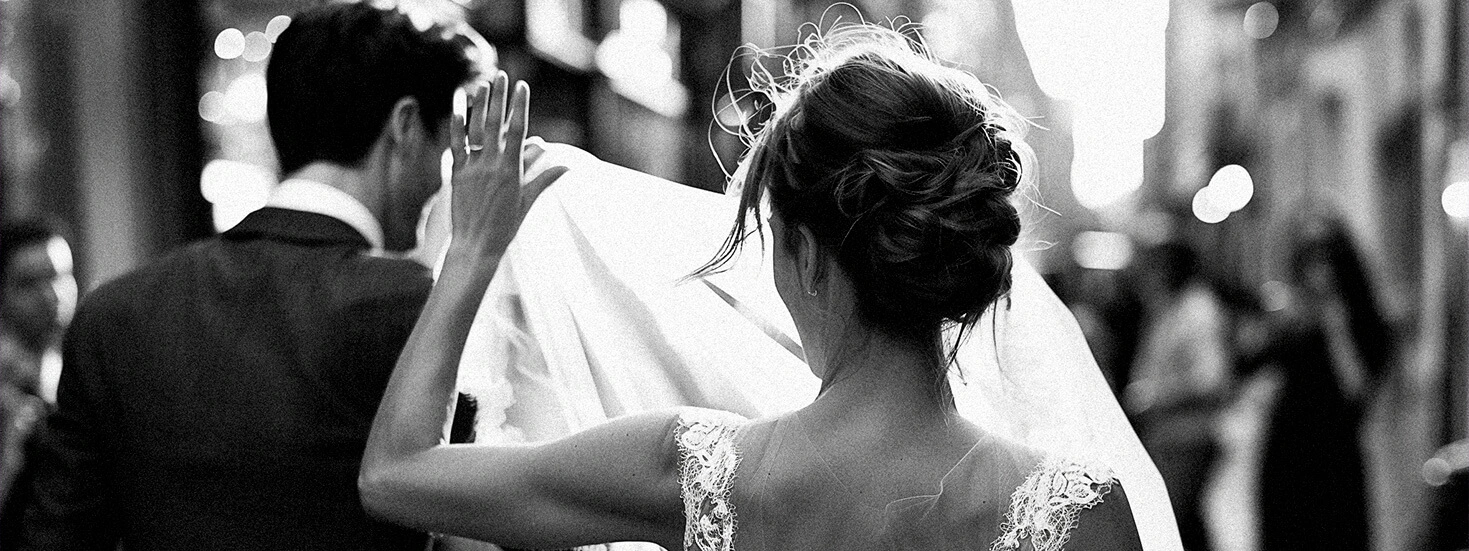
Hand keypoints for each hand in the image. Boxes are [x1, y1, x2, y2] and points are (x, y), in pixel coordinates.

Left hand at [448, 72, 567, 259]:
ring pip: (475, 130)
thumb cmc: (505, 227)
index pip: (518, 131)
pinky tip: (458, 108)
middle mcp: (491, 165)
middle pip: (496, 123)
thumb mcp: (528, 202)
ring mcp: (472, 168)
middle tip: (502, 75)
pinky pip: (456, 146)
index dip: (520, 107)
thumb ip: (544, 180)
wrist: (476, 245)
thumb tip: (567, 166)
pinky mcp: (456, 174)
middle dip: (500, 97)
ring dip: (479, 105)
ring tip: (483, 84)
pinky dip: (457, 127)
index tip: (523, 87)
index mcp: (511, 171)